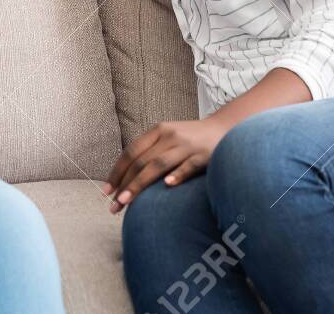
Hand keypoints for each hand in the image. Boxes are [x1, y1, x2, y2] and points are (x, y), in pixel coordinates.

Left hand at [102, 117, 229, 213]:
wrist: (226, 129)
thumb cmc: (193, 140)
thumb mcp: (170, 139)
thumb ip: (152, 152)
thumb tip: (127, 178)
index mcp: (158, 131)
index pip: (131, 152)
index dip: (117, 171)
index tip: (107, 190)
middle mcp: (170, 136)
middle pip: (141, 161)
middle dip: (124, 184)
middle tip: (114, 205)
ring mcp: (187, 145)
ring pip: (158, 164)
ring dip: (139, 184)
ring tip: (127, 201)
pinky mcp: (204, 155)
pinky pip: (188, 166)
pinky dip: (177, 175)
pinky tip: (167, 186)